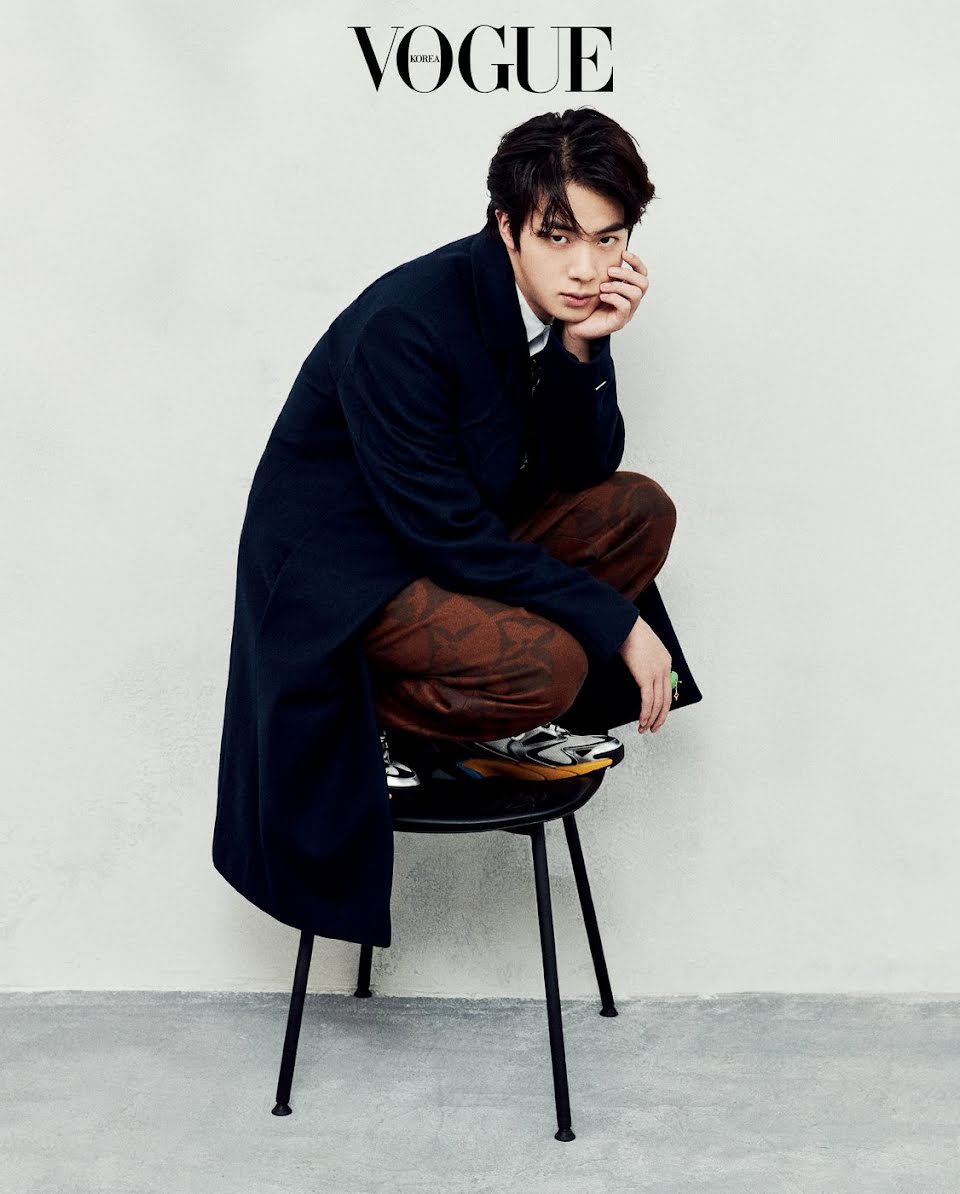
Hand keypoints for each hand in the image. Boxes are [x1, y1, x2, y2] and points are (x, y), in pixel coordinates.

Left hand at [563, 249, 648, 343]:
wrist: (575, 326)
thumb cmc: (587, 304)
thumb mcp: (598, 284)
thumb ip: (607, 273)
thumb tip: (608, 254)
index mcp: (628, 291)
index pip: (642, 274)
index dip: (636, 262)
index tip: (623, 253)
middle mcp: (631, 302)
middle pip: (643, 283)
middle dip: (627, 274)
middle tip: (610, 271)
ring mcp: (627, 313)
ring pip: (636, 294)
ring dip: (618, 286)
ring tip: (602, 287)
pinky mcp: (619, 322)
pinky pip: (624, 307)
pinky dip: (613, 298)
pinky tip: (602, 296)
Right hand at [618, 615, 671, 733]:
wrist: (625, 624)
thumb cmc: (628, 632)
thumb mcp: (641, 647)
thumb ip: (643, 661)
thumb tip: (639, 674)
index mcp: (665, 661)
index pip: (667, 689)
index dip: (662, 705)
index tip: (657, 714)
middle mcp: (664, 668)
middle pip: (666, 700)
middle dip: (660, 717)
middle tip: (654, 727)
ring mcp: (657, 672)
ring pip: (658, 703)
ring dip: (651, 719)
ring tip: (645, 728)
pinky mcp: (646, 677)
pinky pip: (648, 701)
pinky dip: (645, 713)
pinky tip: (642, 721)